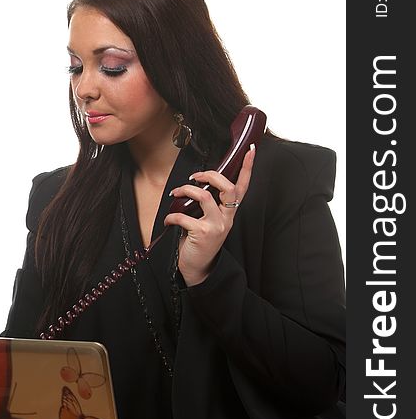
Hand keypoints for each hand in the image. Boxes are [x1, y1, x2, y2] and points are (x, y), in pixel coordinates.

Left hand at [164, 147, 254, 285]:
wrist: (197, 268)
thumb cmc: (199, 240)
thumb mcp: (209, 220)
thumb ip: (208, 203)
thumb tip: (196, 182)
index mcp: (230, 212)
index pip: (243, 186)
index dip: (247, 168)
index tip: (250, 150)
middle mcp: (227, 218)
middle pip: (227, 187)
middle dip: (210, 175)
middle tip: (195, 176)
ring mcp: (216, 226)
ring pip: (204, 196)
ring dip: (186, 191)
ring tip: (176, 194)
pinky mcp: (203, 234)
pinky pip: (184, 216)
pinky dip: (172, 216)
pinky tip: (168, 221)